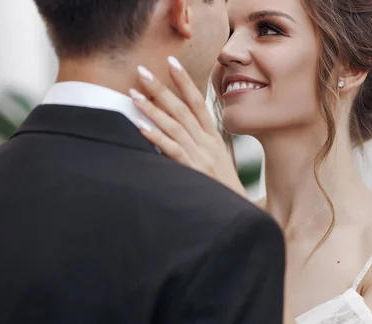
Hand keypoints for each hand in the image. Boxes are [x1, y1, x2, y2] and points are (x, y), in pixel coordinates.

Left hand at [130, 57, 246, 197]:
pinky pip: (172, 150)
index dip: (185, 81)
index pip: (198, 103)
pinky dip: (156, 137)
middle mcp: (207, 143)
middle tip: (142, 71)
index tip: (172, 62)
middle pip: (183, 109)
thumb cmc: (222, 190)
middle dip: (162, 88)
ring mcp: (201, 157)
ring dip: (153, 109)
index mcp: (213, 138)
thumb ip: (199, 145)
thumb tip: (178, 130)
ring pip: (174, 126)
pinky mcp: (193, 172)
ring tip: (134, 94)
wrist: (237, 213)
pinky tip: (141, 127)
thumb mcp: (216, 162)